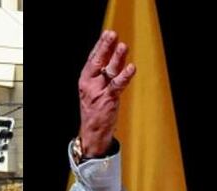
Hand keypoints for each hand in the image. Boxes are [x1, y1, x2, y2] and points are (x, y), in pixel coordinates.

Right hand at [77, 30, 135, 156]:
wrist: (93, 132)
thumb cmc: (95, 108)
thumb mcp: (93, 89)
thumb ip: (101, 73)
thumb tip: (113, 54)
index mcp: (85, 79)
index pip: (92, 58)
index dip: (100, 45)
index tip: (107, 33)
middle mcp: (90, 84)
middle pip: (98, 61)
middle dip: (105, 47)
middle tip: (112, 34)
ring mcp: (98, 92)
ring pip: (109, 71)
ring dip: (117, 58)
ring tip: (123, 46)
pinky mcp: (108, 100)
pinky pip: (117, 85)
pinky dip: (125, 76)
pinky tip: (131, 68)